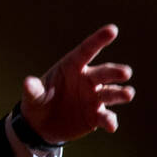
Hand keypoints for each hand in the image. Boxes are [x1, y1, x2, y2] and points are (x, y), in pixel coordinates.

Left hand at [20, 24, 133, 142]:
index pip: (87, 50)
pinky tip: (111, 126)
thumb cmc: (38, 102)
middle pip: (104, 73)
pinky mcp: (96, 116)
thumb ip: (33, 90)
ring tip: (128, 94)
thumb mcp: (32, 96)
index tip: (113, 30)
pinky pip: (106, 117)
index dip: (99, 40)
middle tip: (125, 72)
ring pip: (111, 93)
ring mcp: (94, 98)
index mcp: (73, 66)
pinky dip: (110, 121)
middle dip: (115, 72)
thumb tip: (28, 82)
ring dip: (120, 93)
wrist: (41, 126)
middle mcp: (87, 80)